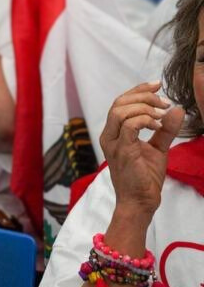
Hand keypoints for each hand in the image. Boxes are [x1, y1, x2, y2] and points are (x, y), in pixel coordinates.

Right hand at [100, 81, 183, 219]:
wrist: (141, 201)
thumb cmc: (145, 177)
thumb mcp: (159, 148)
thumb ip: (166, 129)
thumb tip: (178, 110)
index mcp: (113, 133)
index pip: (120, 103)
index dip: (138, 90)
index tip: (158, 85)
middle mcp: (109, 136)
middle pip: (118, 103)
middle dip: (143, 96)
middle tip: (163, 102)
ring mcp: (113, 143)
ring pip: (120, 111)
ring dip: (144, 107)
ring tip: (161, 114)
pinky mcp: (122, 151)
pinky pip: (129, 125)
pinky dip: (145, 120)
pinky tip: (157, 125)